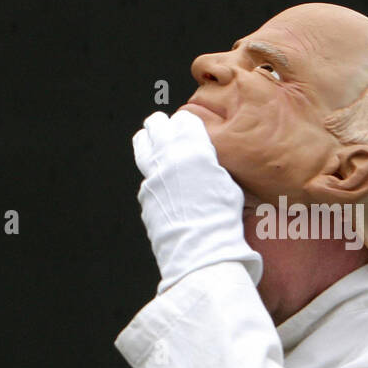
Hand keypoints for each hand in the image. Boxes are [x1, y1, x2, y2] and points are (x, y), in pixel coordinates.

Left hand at [133, 111, 261, 293]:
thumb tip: (202, 158)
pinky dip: (153, 177)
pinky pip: (146, 177)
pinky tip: (164, 186)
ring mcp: (151, 176)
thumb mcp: (226, 181)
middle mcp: (167, 157)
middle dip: (161, 125)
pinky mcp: (143, 195)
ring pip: (142, 145)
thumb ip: (208, 162)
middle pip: (156, 125)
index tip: (188, 128)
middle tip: (166, 128)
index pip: (183, 120)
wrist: (199, 248)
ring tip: (153, 143)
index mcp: (192, 148)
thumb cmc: (221, 217)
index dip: (186, 124)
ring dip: (148, 141)